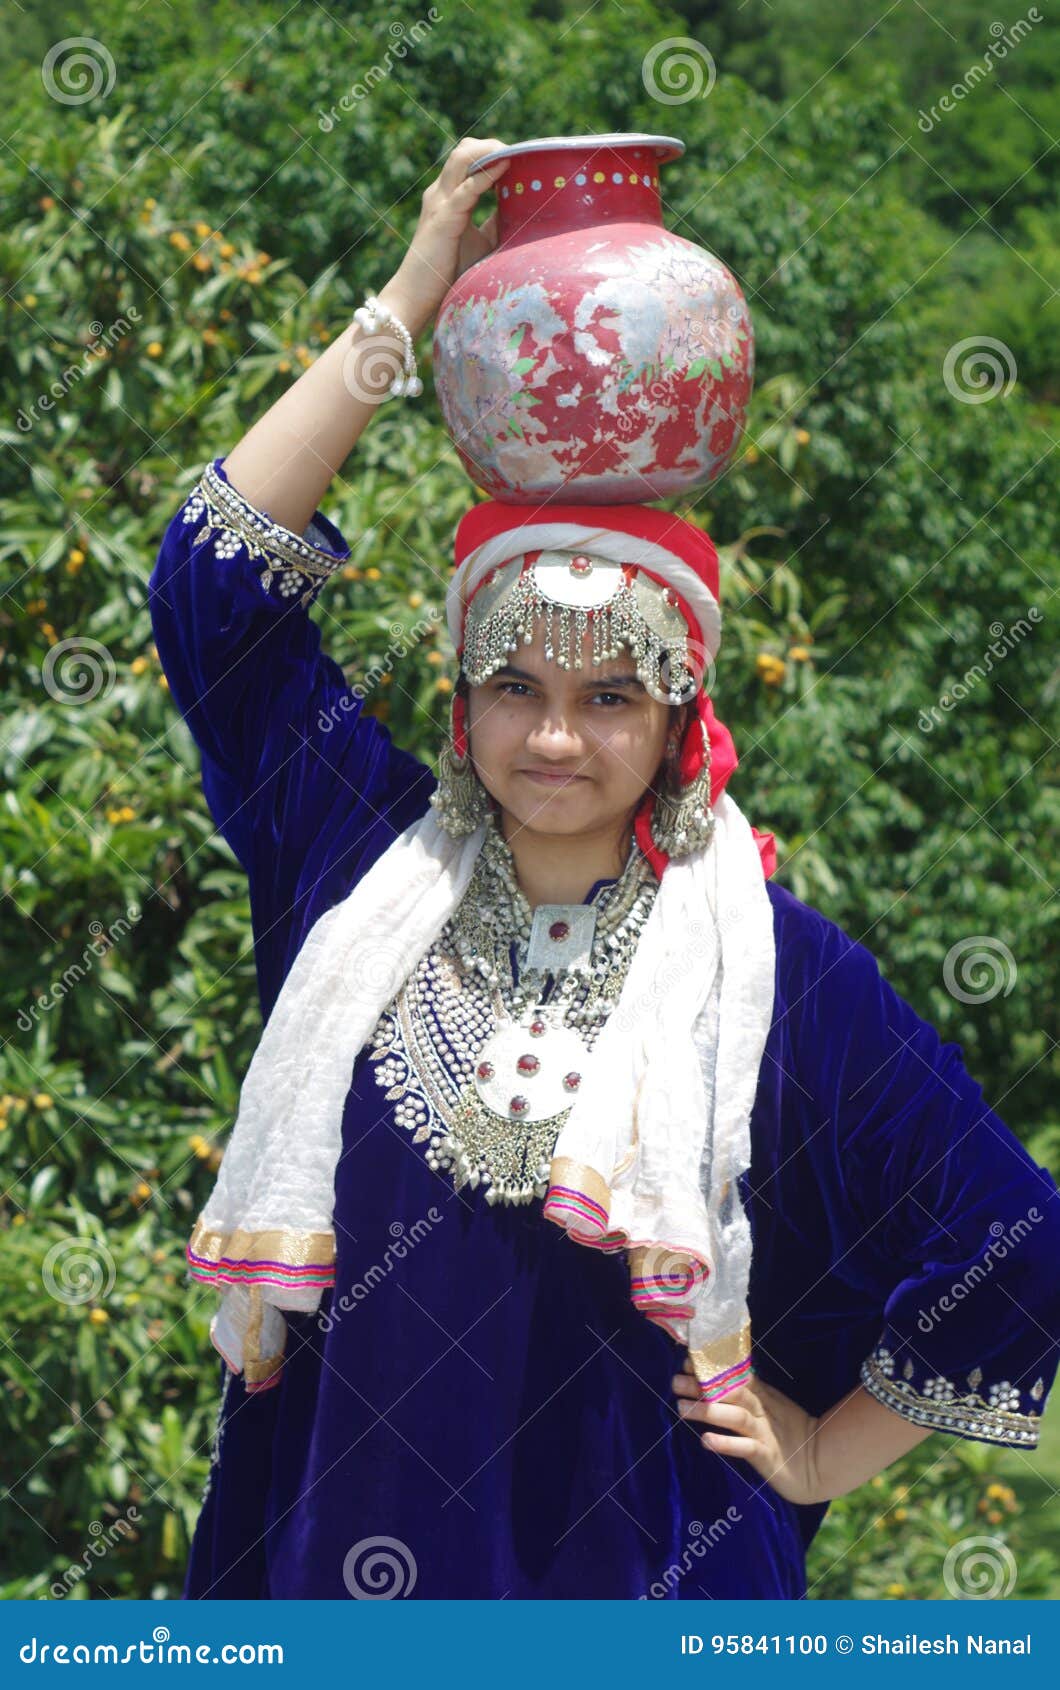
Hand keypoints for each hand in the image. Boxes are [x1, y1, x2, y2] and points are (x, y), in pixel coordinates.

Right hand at [386, 136, 510, 333]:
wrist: (417, 294)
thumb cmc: (448, 272)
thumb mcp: (480, 242)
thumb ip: (496, 223)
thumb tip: (522, 210)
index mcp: (447, 196)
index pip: (468, 160)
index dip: (491, 153)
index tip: (519, 158)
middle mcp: (441, 193)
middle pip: (465, 150)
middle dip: (493, 145)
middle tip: (521, 151)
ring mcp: (440, 202)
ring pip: (463, 158)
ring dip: (490, 151)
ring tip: (515, 153)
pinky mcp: (444, 217)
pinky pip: (467, 188)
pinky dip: (487, 174)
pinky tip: (505, 167)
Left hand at [672, 1356, 823, 1504]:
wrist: (819, 1463)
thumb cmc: (790, 1433)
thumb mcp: (771, 1405)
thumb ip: (750, 1390)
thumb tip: (721, 1373)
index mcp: (762, 1396)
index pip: (734, 1376)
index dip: (711, 1368)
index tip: (686, 1360)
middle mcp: (761, 1410)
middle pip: (731, 1392)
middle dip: (702, 1386)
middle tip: (675, 1380)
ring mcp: (764, 1432)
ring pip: (735, 1417)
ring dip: (707, 1412)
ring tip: (681, 1408)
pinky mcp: (767, 1455)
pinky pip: (745, 1448)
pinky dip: (726, 1443)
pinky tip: (706, 1441)